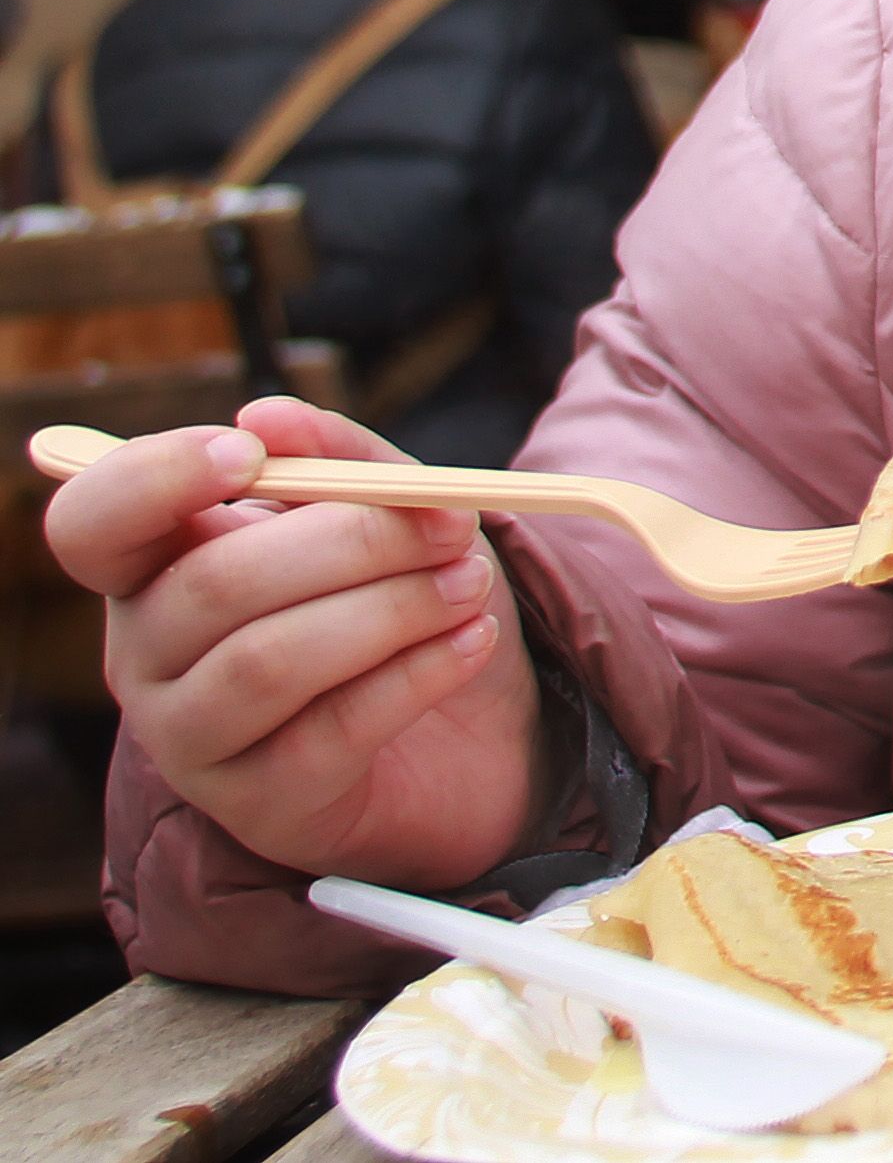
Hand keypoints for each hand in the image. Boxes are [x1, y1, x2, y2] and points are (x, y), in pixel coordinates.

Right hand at [46, 397, 542, 890]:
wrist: (475, 729)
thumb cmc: (403, 597)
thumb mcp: (388, 511)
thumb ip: (339, 459)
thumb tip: (267, 413)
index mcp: (156, 567)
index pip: (91, 524)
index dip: (153, 482)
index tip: (250, 453)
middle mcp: (146, 655)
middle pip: (212, 585)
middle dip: (352, 541)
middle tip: (453, 524)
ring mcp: (191, 738)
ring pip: (268, 661)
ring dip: (391, 609)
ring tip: (470, 584)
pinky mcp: (259, 804)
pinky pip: (330, 731)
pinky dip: (416, 673)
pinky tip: (471, 641)